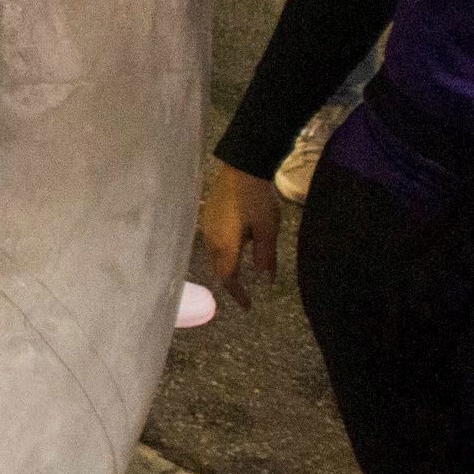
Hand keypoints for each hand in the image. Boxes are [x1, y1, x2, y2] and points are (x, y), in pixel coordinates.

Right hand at [197, 164, 280, 308]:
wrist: (241, 167)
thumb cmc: (256, 198)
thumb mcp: (267, 229)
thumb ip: (265, 257)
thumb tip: (265, 282)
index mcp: (226, 245)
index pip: (228, 278)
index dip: (238, 294)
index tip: (248, 306)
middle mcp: (211, 240)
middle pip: (218, 270)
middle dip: (230, 283)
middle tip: (244, 293)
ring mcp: (206, 227)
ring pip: (213, 257)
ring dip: (225, 268)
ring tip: (239, 273)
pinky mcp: (207, 217)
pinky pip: (211, 244)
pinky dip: (221, 254)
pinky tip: (232, 249)